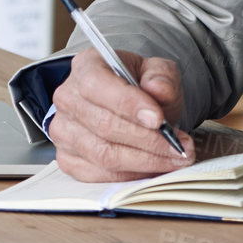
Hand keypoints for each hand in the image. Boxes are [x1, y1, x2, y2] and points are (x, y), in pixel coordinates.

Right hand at [50, 47, 194, 181]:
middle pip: (104, 126)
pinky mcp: (67, 159)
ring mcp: (63, 131)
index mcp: (86, 67)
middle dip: (148, 140)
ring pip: (103, 155)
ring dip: (144, 161)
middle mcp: (68, 99)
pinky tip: (154, 167)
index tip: (158, 119)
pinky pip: (99, 175)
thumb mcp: (157, 70)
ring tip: (174, 158)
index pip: (97, 85)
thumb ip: (162, 76)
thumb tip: (158, 89)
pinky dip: (131, 175)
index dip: (128, 104)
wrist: (128, 103)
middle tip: (179, 146)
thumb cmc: (138, 85)